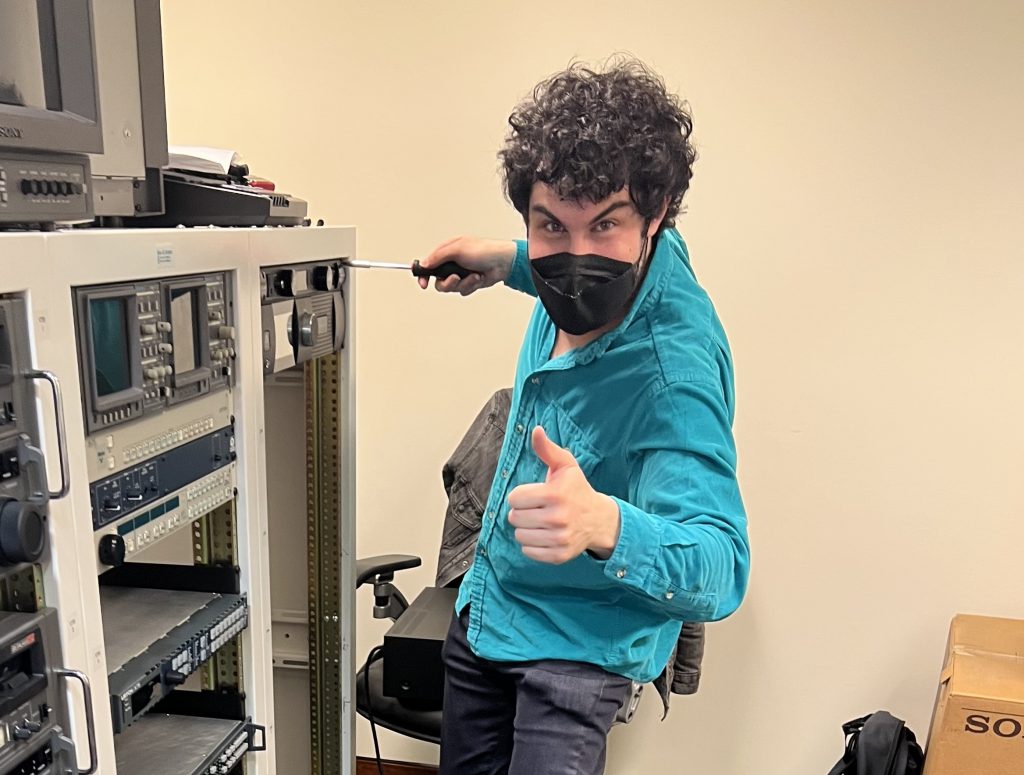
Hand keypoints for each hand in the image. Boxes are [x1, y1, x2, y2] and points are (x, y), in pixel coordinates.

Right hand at [417, 237, 516, 295]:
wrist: (503, 262)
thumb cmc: (483, 250)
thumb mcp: (457, 249)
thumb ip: (438, 257)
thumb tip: (424, 264)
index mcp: (447, 252)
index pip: (429, 264)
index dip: (423, 274)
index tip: (423, 283)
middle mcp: (452, 264)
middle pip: (439, 281)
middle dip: (448, 282)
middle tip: (455, 278)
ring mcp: (461, 274)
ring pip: (451, 288)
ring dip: (463, 283)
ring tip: (473, 275)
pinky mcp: (469, 282)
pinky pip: (463, 290)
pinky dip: (471, 285)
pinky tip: (479, 277)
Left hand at [507, 426, 620, 563]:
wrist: (599, 520)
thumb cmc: (576, 489)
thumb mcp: (565, 466)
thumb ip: (547, 449)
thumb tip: (536, 430)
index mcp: (554, 494)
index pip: (514, 498)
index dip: (521, 495)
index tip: (534, 495)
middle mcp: (557, 518)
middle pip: (514, 517)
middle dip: (522, 511)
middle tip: (537, 509)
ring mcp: (559, 538)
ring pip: (519, 535)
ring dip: (526, 528)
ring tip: (540, 522)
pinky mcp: (559, 555)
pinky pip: (528, 551)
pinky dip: (532, 544)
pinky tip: (545, 535)